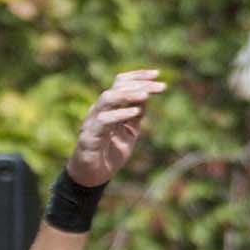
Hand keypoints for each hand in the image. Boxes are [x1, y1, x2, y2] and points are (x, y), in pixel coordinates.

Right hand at [67, 67, 162, 190]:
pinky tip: (135, 113)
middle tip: (160, 86)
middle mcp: (99, 110)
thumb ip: (136, 115)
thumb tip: (147, 95)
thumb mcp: (130, 132)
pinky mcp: (89, 137)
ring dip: (128, 95)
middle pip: (116, 87)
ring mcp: (92, 122)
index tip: (157, 74)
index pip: (120, 83)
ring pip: (107, 99)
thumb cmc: (110, 151)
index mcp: (109, 107)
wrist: (93, 175)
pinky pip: (103, 120)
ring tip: (146, 95)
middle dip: (139, 84)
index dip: (137, 76)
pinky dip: (120, 114)